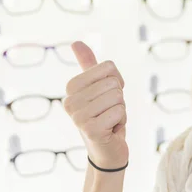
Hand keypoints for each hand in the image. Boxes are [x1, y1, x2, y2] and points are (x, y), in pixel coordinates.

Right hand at [64, 41, 128, 168]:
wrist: (107, 149)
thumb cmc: (104, 115)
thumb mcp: (98, 87)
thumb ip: (88, 65)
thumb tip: (76, 42)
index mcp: (71, 87)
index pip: (109, 67)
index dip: (117, 82)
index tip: (107, 97)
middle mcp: (69, 101)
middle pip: (114, 83)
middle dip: (119, 99)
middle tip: (109, 112)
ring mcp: (78, 116)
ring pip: (118, 97)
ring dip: (121, 110)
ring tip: (109, 121)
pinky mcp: (90, 130)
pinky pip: (120, 112)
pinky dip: (121, 122)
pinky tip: (111, 130)